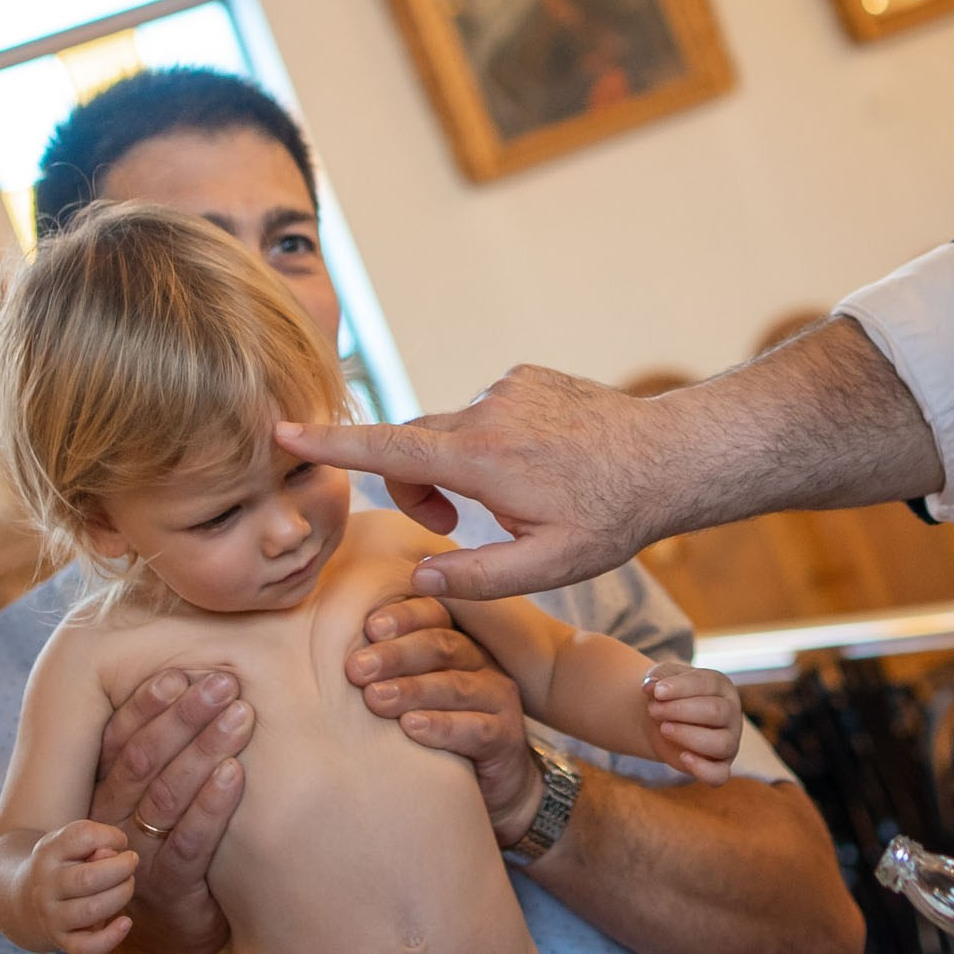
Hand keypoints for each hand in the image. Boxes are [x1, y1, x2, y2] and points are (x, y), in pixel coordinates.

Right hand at [18, 821, 138, 953]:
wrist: (28, 898)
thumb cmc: (64, 863)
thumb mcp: (72, 843)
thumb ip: (95, 841)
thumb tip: (113, 854)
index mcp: (48, 853)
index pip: (82, 836)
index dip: (110, 836)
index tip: (120, 842)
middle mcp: (46, 886)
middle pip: (89, 878)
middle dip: (122, 868)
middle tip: (131, 862)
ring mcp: (51, 916)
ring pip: (92, 910)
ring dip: (121, 895)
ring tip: (126, 884)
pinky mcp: (62, 940)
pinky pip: (87, 947)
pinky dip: (111, 936)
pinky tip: (125, 922)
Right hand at [88, 669, 253, 953]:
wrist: (173, 927)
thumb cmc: (168, 844)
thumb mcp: (153, 798)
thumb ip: (161, 751)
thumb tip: (194, 678)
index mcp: (105, 792)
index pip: (118, 740)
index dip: (147, 704)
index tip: (180, 673)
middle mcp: (114, 822)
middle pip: (144, 760)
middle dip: (185, 717)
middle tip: (223, 683)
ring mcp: (138, 856)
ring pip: (166, 795)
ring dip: (205, 750)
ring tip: (240, 715)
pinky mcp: (170, 888)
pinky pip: (190, 842)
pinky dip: (212, 805)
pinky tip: (235, 773)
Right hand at [276, 365, 674, 598]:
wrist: (671, 455)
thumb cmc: (612, 517)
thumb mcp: (548, 568)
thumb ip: (477, 578)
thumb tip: (419, 578)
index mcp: (482, 458)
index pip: (388, 451)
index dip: (331, 445)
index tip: (283, 432)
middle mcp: (486, 410)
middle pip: (416, 446)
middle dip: (419, 486)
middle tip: (456, 528)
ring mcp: (507, 385)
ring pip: (453, 431)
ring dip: (462, 465)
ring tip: (519, 497)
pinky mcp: (525, 374)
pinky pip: (486, 410)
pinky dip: (492, 440)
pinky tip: (541, 464)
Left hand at [346, 596, 543, 845]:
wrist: (486, 789)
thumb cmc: (430, 734)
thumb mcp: (404, 697)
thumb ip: (375, 672)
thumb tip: (316, 652)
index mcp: (453, 642)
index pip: (433, 615)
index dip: (402, 616)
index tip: (367, 626)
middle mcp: (479, 662)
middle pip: (440, 645)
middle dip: (395, 654)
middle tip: (355, 669)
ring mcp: (497, 698)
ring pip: (455, 684)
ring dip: (412, 689)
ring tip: (375, 699)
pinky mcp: (506, 737)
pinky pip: (476, 728)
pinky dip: (442, 726)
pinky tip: (412, 728)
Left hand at [641, 662, 742, 784]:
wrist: (663, 720)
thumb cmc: (669, 695)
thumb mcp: (663, 678)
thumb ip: (658, 677)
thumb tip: (649, 686)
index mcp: (721, 686)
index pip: (708, 684)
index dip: (681, 687)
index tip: (656, 691)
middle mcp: (731, 713)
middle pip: (716, 711)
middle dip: (680, 710)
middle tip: (653, 710)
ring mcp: (729, 741)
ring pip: (721, 743)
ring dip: (688, 736)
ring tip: (663, 729)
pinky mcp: (720, 766)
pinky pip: (720, 774)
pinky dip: (703, 770)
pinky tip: (683, 758)